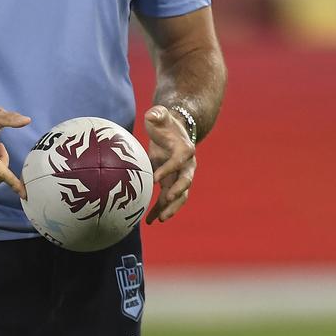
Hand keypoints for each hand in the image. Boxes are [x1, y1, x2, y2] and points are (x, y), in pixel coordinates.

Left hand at [143, 105, 195, 223]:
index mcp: (185, 149)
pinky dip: (159, 210)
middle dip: (177, 192)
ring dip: (170, 207)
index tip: (154, 178)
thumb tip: (152, 116)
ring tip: (158, 219)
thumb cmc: (163, 122)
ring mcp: (180, 176)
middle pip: (186, 181)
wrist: (171, 131)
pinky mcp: (171, 184)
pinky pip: (167, 200)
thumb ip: (157, 114)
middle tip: (166, 200)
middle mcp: (187, 165)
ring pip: (179, 196)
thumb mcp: (160, 115)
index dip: (169, 169)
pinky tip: (149, 221)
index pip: (179, 161)